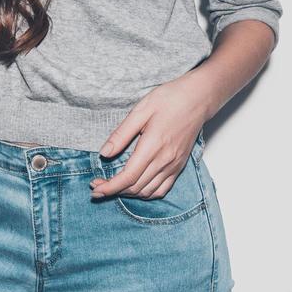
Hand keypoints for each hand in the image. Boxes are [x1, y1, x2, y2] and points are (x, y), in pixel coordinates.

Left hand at [90, 72, 208, 199]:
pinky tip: (135, 186)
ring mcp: (174, 166)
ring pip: (148, 192)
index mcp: (152, 146)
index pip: (128, 177)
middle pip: (135, 187)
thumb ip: (121, 134)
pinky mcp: (179, 166)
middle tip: (97, 184)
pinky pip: (162, 189)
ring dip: (128, 193)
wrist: (197, 98)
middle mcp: (165, 161)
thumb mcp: (140, 110)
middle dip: (113, 190)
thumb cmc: (169, 99)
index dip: (110, 187)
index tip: (95, 188)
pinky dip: (146, 193)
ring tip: (113, 185)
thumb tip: (104, 153)